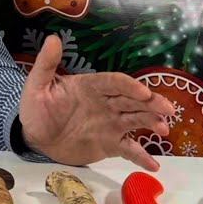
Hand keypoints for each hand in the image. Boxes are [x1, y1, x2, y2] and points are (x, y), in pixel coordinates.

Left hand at [18, 35, 174, 170]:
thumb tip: (52, 39)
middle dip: (151, 103)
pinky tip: (154, 165)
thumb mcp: (37, 85)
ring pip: (136, 121)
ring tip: (163, 130)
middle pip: (132, 101)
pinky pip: (128, 149)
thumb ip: (47, 64)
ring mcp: (110, 124)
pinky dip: (142, 156)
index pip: (114, 82)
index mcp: (91, 86)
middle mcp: (106, 103)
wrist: (35, 137)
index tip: (142, 92)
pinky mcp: (110, 144)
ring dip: (151, 123)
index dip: (129, 86)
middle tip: (167, 109)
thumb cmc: (37, 108)